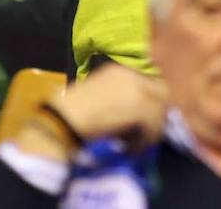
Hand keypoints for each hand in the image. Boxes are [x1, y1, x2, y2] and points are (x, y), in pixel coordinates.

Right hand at [47, 65, 166, 151]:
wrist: (60, 121)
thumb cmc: (70, 115)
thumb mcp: (98, 99)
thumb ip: (120, 100)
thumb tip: (137, 116)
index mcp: (118, 70)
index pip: (150, 81)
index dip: (152, 101)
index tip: (146, 119)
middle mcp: (130, 74)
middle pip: (161, 91)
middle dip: (156, 113)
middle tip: (146, 134)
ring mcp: (137, 87)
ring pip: (160, 109)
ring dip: (151, 129)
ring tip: (135, 144)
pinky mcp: (139, 105)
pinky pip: (154, 124)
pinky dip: (145, 140)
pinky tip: (131, 149)